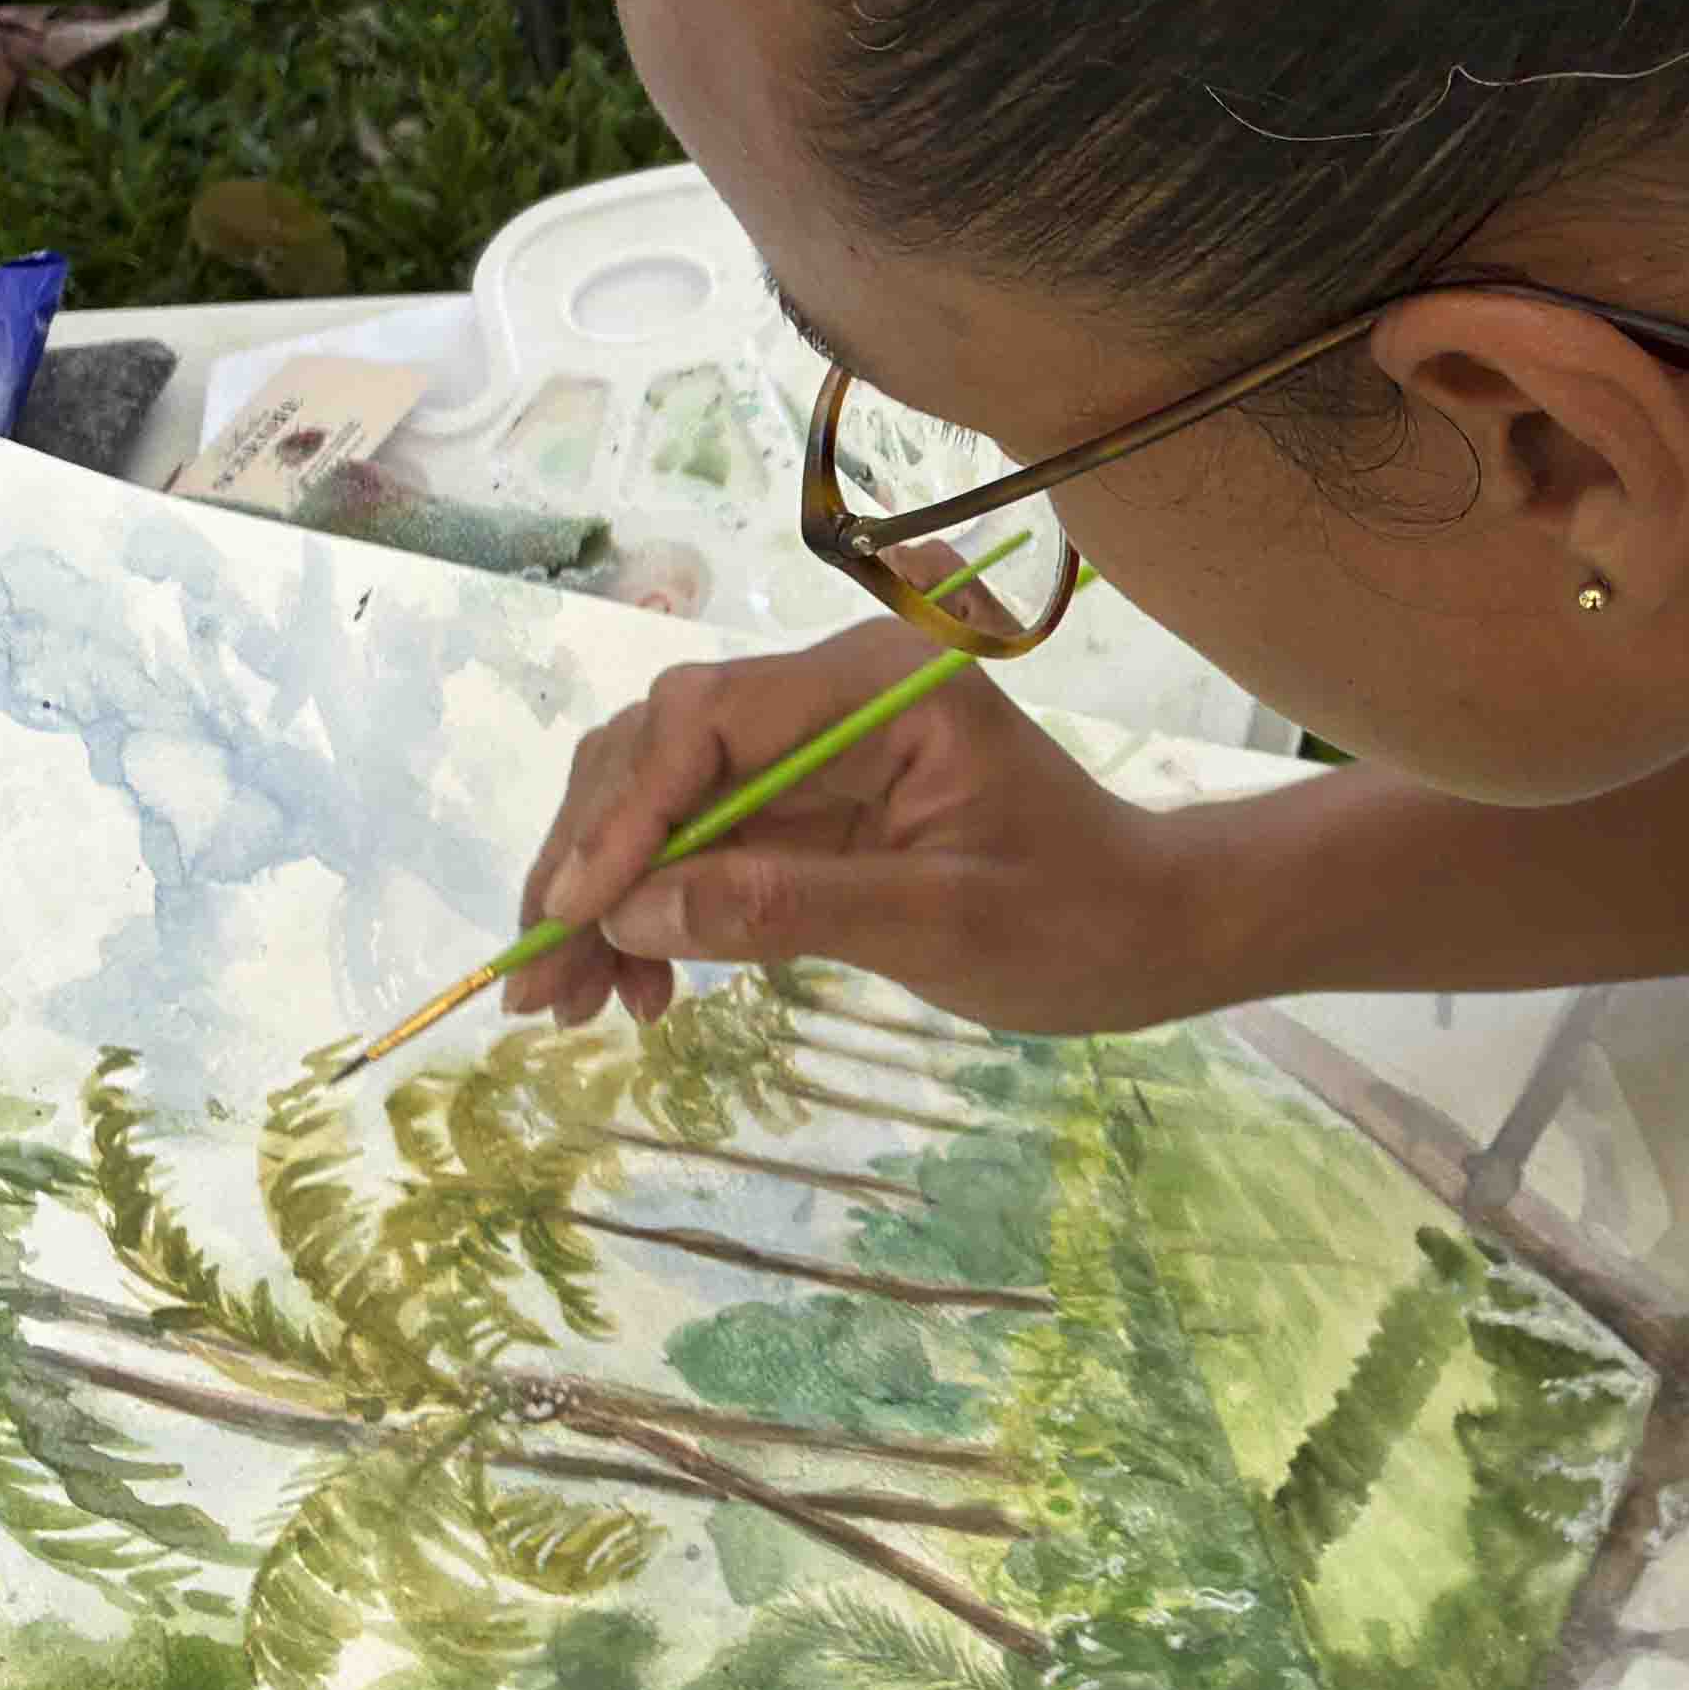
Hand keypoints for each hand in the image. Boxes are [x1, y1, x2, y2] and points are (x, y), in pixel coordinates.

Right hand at [501, 614, 1242, 1033]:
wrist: (1149, 933)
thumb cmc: (1079, 921)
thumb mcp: (944, 925)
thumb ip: (789, 908)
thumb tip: (635, 914)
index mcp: (879, 684)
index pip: (707, 721)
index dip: (626, 815)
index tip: (577, 913)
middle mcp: (830, 693)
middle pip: (660, 752)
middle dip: (591, 863)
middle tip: (539, 981)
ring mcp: (813, 748)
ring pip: (662, 800)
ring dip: (605, 896)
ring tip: (572, 1005)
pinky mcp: (806, 807)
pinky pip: (699, 844)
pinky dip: (655, 912)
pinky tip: (637, 988)